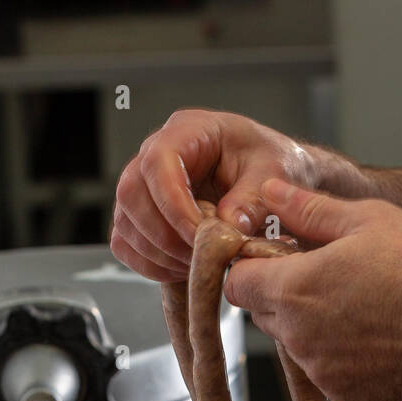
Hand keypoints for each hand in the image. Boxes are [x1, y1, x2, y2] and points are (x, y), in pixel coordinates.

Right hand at [110, 110, 317, 281]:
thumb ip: (253, 199)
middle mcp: (157, 153)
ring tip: (196, 266)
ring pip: (125, 222)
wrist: (276, 180)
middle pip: (131, 193)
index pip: (158, 162)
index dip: (173, 204)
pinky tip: (182, 269)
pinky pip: (126, 243)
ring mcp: (145, 185)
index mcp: (190, 131)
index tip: (198, 235)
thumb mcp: (276, 173)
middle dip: (163, 235)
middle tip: (199, 258)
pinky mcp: (143, 216)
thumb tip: (228, 225)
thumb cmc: (273, 165)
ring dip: (158, 254)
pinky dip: (150, 264)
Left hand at [223, 179, 401, 400]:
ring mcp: (319, 370)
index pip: (237, 282)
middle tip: (330, 276)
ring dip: (311, 326)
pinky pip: (323, 371)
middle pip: (263, 313)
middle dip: (283, 294)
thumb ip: (307, 209)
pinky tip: (373, 335)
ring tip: (360, 305)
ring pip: (294, 344)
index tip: (279, 258)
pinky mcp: (342, 394)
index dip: (253, 267)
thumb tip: (269, 191)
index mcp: (295, 288)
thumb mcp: (366, 220)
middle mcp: (298, 336)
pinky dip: (337, 356)